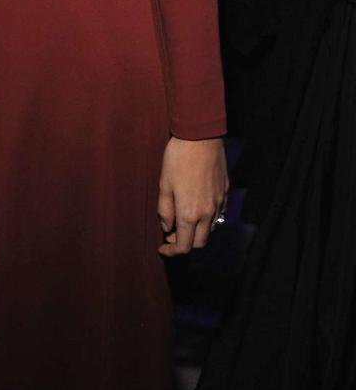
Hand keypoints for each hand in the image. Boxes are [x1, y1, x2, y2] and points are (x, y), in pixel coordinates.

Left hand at [157, 137, 227, 256]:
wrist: (200, 137)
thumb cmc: (178, 159)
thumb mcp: (164, 185)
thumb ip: (165, 210)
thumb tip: (167, 227)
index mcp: (190, 214)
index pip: (184, 246)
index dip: (172, 251)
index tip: (163, 248)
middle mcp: (208, 213)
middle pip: (200, 242)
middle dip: (185, 244)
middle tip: (172, 234)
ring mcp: (219, 203)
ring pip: (210, 229)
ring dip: (197, 231)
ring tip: (183, 220)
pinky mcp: (225, 192)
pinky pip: (218, 214)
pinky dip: (207, 218)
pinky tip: (197, 208)